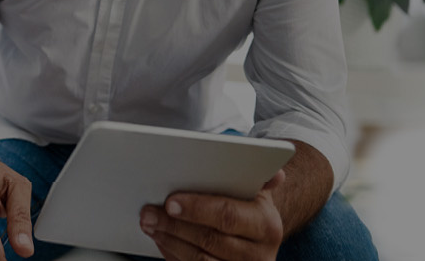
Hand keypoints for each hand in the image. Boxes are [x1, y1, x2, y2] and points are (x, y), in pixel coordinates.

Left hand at [141, 170, 286, 260]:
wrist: (258, 239)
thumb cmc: (250, 209)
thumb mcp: (255, 192)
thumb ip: (254, 178)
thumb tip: (276, 173)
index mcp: (267, 226)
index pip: (227, 216)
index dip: (197, 209)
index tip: (170, 202)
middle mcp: (258, 255)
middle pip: (208, 240)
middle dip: (174, 225)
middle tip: (148, 212)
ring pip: (199, 259)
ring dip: (169, 240)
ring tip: (149, 224)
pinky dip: (173, 255)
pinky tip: (161, 240)